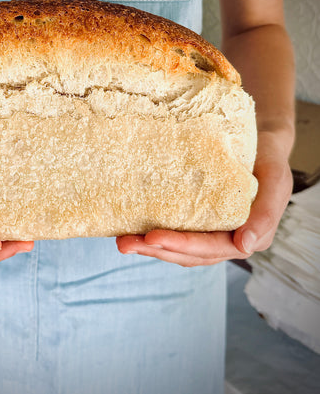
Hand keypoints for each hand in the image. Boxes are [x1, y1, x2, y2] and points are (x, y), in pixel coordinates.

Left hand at [116, 131, 292, 266]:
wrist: (260, 142)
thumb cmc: (268, 159)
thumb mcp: (275, 179)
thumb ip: (265, 213)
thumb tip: (244, 246)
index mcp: (248, 236)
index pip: (211, 248)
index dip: (182, 245)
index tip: (152, 237)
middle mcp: (228, 240)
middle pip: (189, 254)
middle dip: (156, 250)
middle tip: (125, 244)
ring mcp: (211, 233)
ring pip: (178, 249)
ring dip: (150, 247)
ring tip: (122, 242)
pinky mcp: (198, 221)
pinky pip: (175, 232)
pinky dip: (154, 235)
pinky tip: (132, 230)